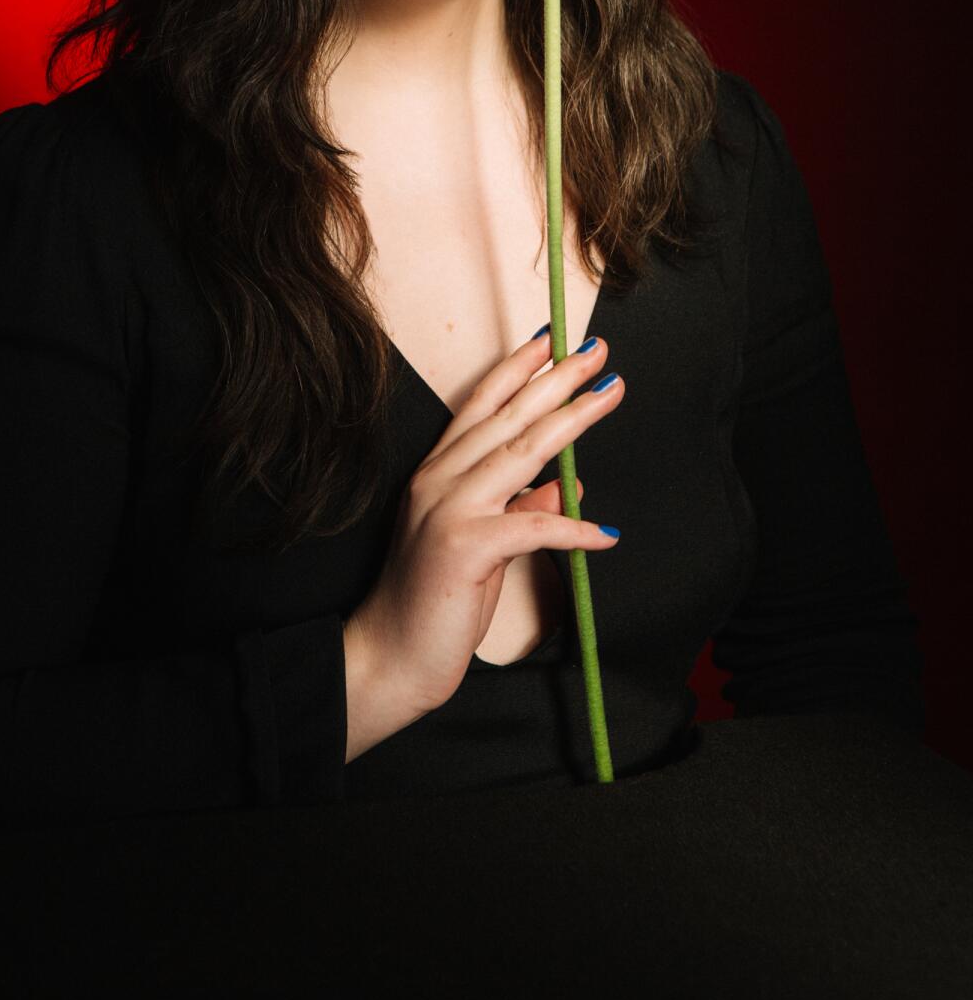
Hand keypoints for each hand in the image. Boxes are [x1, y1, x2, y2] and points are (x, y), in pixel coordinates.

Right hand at [345, 329, 623, 717]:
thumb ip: (519, 510)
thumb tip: (565, 488)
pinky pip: (531, 529)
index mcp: (438, 472)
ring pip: (521, 452)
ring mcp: (448, 509)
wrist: (391, 657)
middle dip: (556, 379)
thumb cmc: (433, 602)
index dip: (517, 370)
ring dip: (571, 420)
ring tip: (609, 395)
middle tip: (597, 352)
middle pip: (507, 416)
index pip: (480, 406)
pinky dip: (572, 528)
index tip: (552, 342)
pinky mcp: (462, 548)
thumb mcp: (482, 547)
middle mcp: (439, 479)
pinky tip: (606, 533)